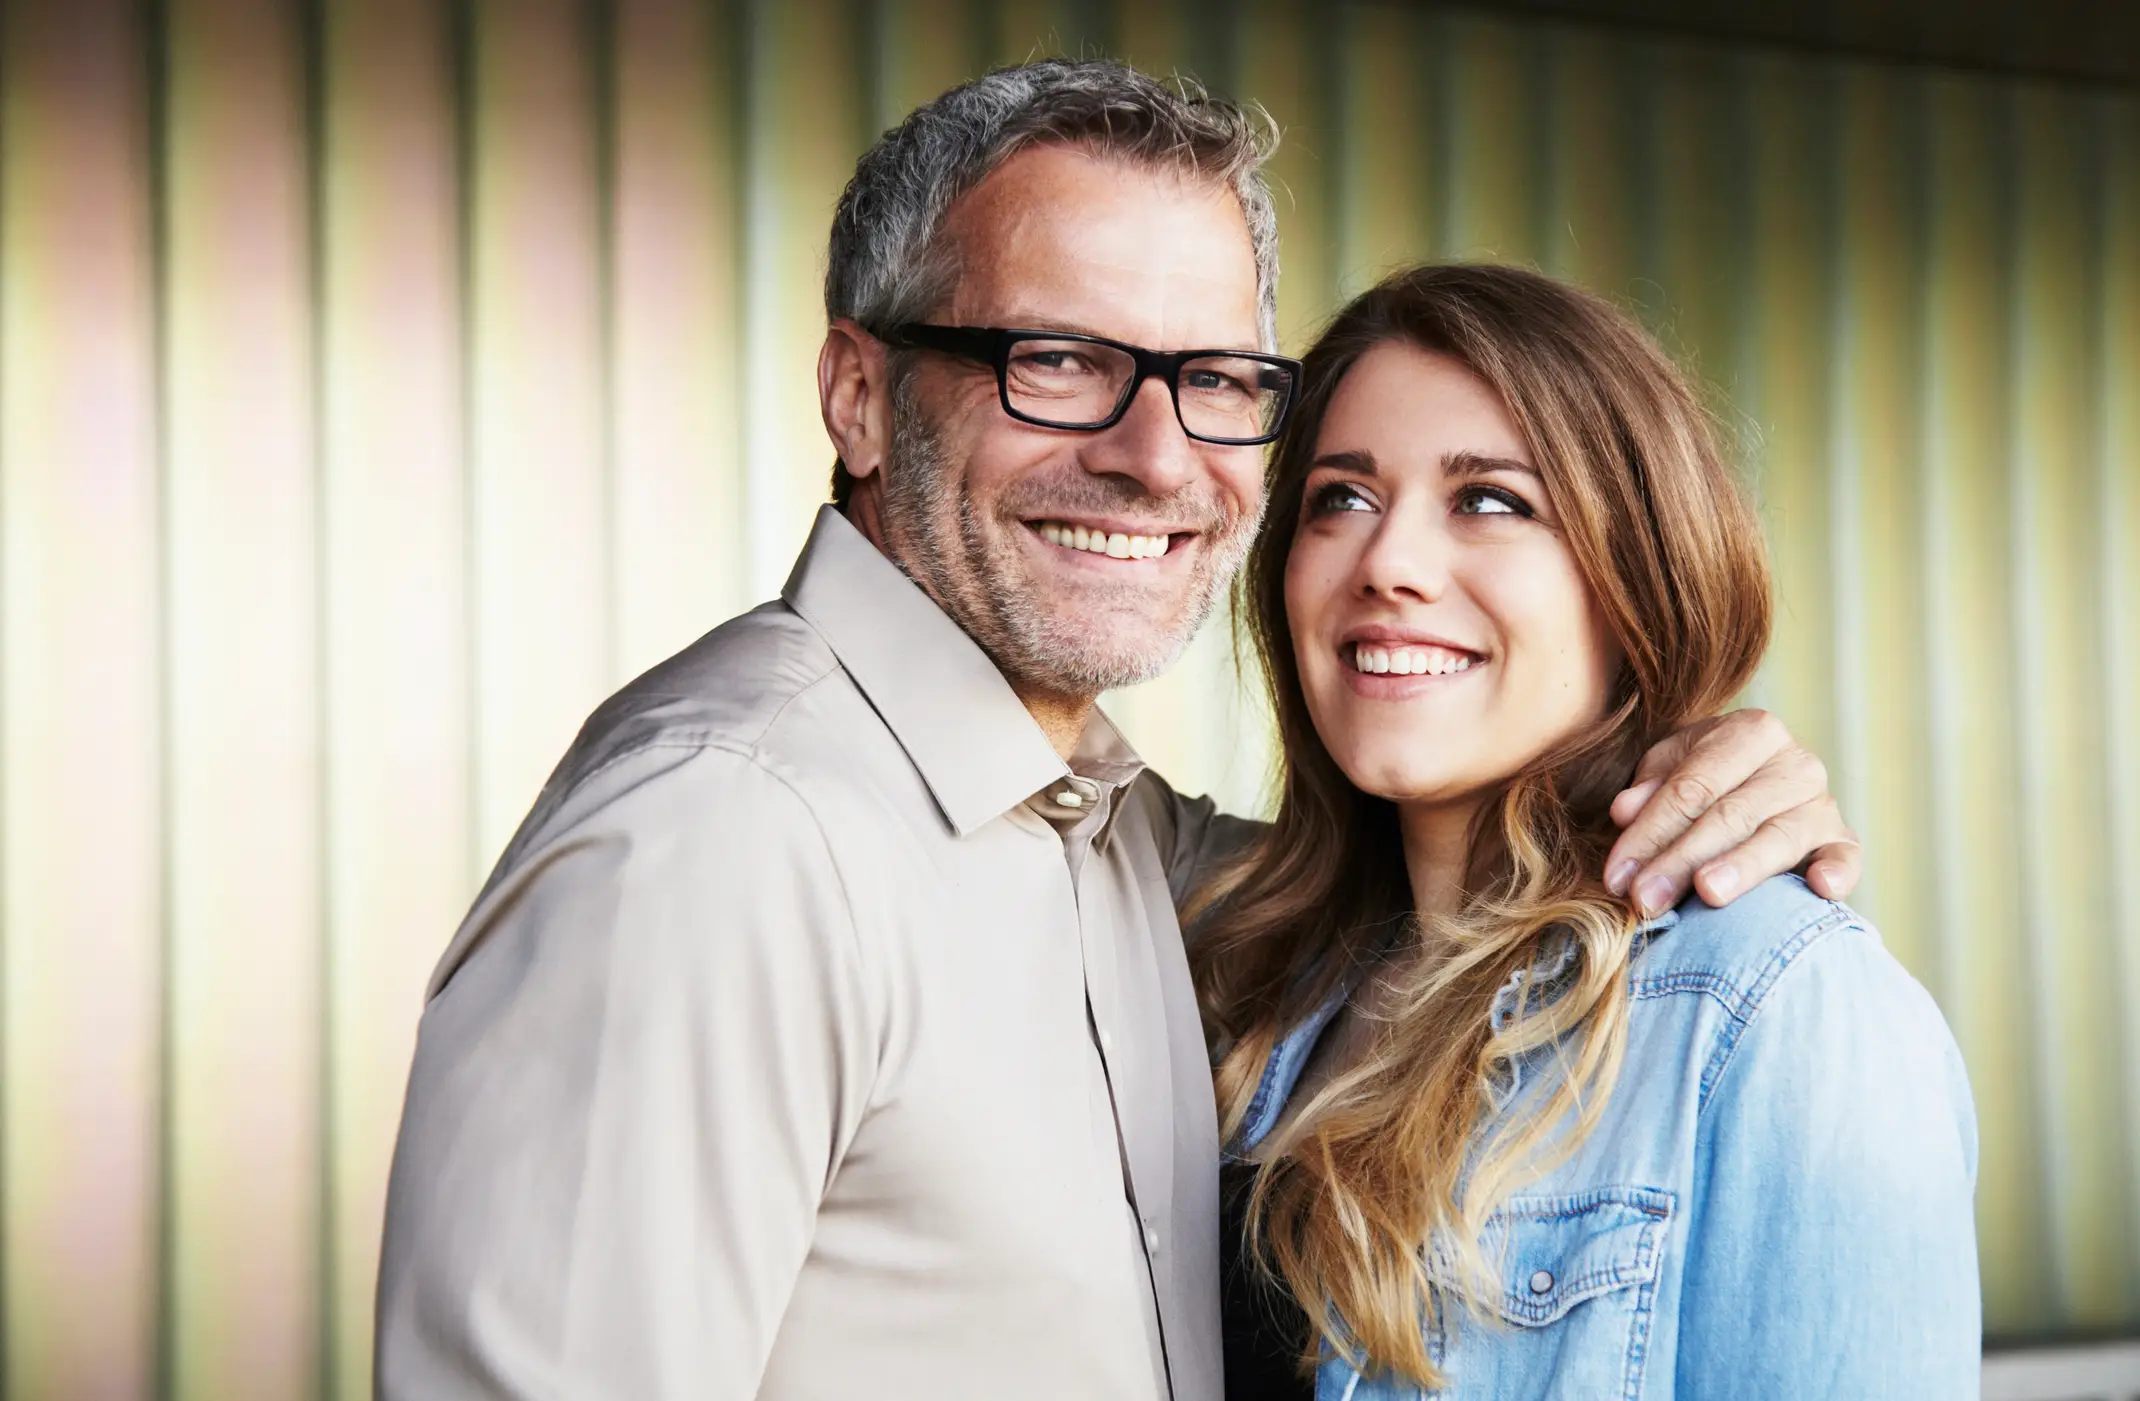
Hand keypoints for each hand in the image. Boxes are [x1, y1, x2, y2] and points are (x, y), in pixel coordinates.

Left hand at [1603, 710, 1860, 916]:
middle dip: (1681, 861)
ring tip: (1707, 894)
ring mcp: (1822, 801)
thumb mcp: (1668, 769)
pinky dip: (1838, 872)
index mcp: (1750, 732)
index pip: (1692, 787)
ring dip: (1741, 868)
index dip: (1650, 832)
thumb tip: (1623, 811)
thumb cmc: (1703, 775)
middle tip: (1646, 899)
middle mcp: (1794, 762)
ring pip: (1779, 836)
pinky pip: (1846, 856)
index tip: (1617, 876)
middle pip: (1730, 815)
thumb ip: (1648, 788)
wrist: (1756, 780)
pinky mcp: (1842, 838)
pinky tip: (1821, 889)